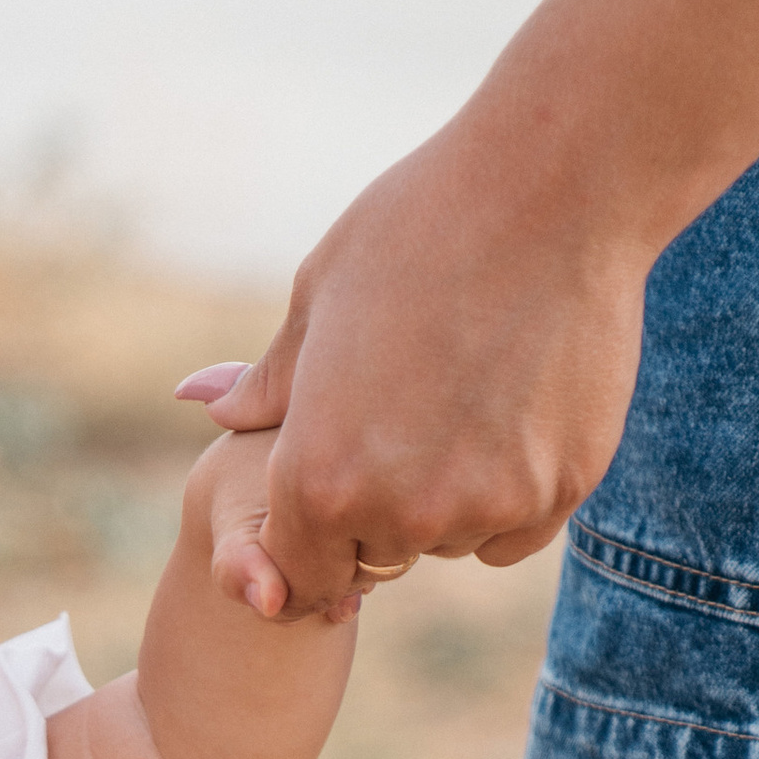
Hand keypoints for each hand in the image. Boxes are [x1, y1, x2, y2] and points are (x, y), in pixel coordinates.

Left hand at [179, 107, 651, 615]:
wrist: (554, 186)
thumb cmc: (419, 225)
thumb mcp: (319, 297)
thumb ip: (267, 382)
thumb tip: (201, 402)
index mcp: (318, 478)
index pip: (298, 572)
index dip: (306, 541)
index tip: (329, 497)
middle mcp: (399, 513)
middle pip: (375, 557)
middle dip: (376, 512)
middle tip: (405, 416)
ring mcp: (484, 508)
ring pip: (448, 542)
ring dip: (446, 501)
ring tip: (462, 395)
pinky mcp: (557, 493)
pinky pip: (512, 534)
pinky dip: (509, 496)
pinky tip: (510, 414)